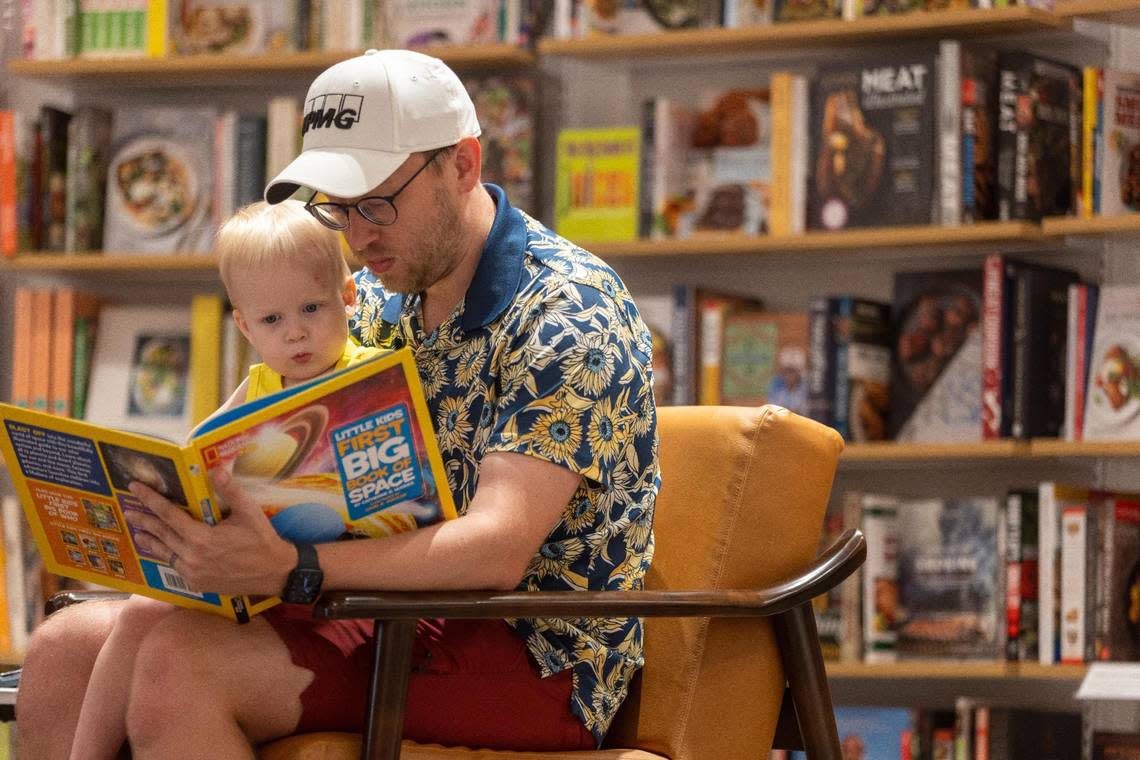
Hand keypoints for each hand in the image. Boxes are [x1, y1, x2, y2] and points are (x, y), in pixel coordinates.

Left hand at [125, 468, 296, 596]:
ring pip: (166, 553)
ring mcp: (193, 573)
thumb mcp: (249, 512)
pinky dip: (167, 555)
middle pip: (161, 534)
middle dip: (145, 520)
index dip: (151, 499)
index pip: (169, 514)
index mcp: (202, 538)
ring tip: (138, 532)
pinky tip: (163, 550)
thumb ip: (230, 491)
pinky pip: (176, 566)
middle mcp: (192, 557)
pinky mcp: (197, 583)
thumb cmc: (262, 540)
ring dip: (151, 540)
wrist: (274, 572)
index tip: (136, 488)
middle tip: (129, 511)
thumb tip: (215, 469)